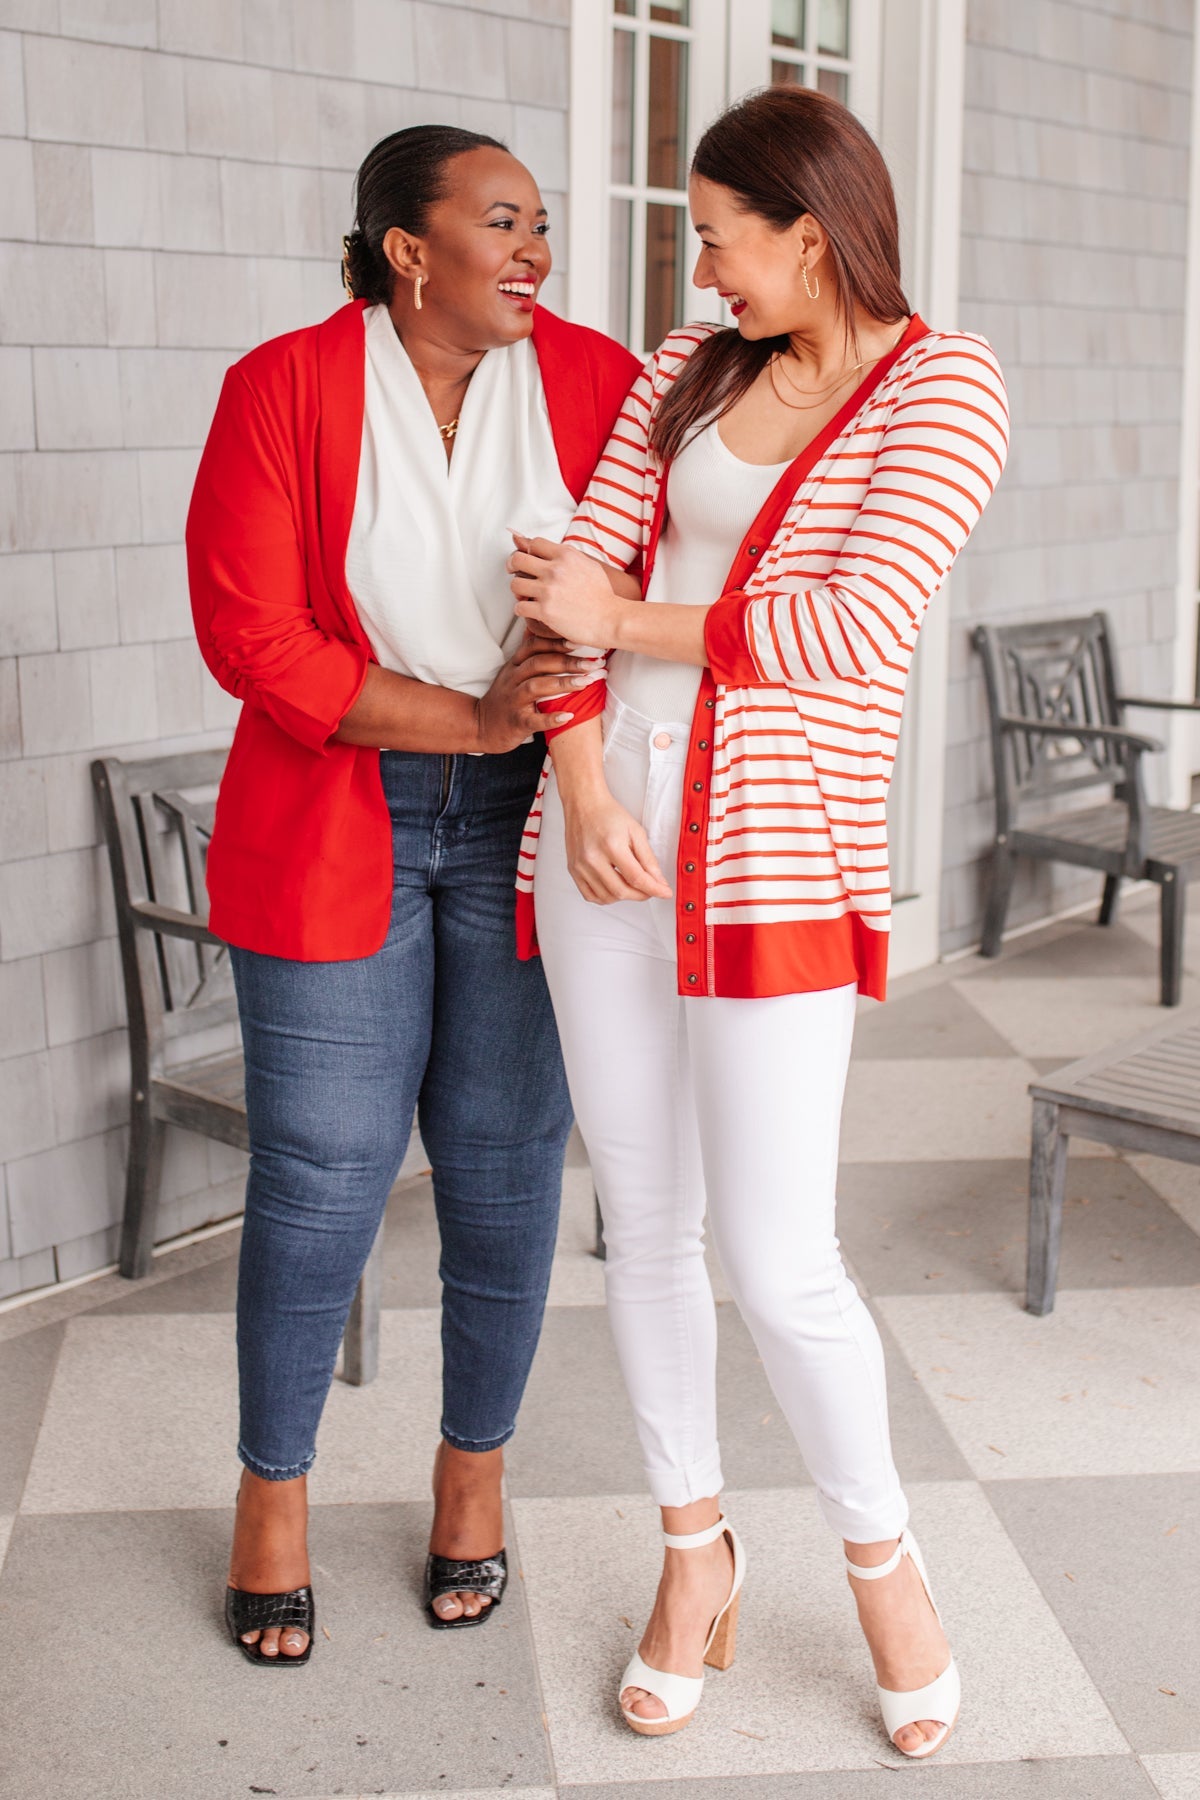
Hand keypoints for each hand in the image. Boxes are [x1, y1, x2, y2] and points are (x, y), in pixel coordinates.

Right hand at [474, 637, 602, 752]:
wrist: (483, 727)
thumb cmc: (504, 698)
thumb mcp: (512, 671)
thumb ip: (527, 652)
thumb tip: (537, 626)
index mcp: (514, 666)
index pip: (533, 646)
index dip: (555, 642)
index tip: (578, 640)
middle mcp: (512, 680)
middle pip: (538, 663)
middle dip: (567, 661)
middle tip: (592, 663)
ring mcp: (512, 701)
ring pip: (535, 687)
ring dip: (562, 683)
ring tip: (585, 683)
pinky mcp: (515, 722)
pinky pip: (533, 719)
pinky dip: (551, 718)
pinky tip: (569, 716)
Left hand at [508, 533, 625, 646]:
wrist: (611, 618)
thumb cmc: (602, 594)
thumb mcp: (588, 564)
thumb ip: (566, 555)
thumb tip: (549, 547)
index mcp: (566, 555)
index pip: (534, 544)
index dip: (528, 551)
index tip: (527, 560)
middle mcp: (555, 570)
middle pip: (518, 560)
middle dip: (513, 566)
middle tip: (515, 573)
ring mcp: (549, 590)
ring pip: (515, 584)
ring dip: (518, 591)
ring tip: (525, 595)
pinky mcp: (545, 611)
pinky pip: (519, 607)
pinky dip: (522, 610)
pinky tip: (530, 611)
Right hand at [562, 786, 672, 904]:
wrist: (584, 805)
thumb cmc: (608, 815)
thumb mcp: (636, 832)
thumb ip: (648, 859)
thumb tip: (658, 881)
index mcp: (611, 846)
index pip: (636, 878)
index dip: (654, 889)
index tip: (664, 892)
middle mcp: (592, 858)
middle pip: (621, 891)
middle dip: (641, 895)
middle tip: (651, 889)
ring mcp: (580, 866)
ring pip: (607, 897)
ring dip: (624, 896)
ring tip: (632, 885)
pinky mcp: (573, 870)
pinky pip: (591, 896)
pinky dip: (606, 897)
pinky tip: (614, 888)